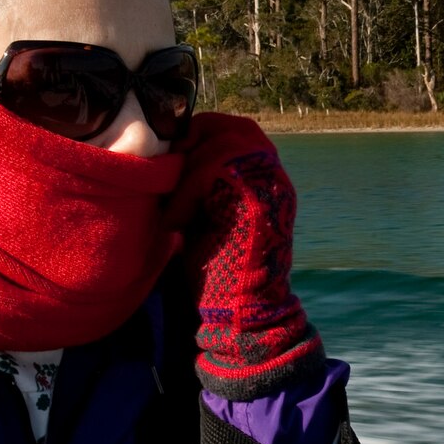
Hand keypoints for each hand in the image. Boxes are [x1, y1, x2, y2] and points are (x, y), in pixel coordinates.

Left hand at [163, 113, 320, 398]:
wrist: (241, 315)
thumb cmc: (217, 272)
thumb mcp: (207, 216)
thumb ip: (201, 185)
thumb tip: (169, 154)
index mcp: (266, 180)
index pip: (240, 129)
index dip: (204, 132)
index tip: (174, 156)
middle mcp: (275, 180)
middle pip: (237, 128)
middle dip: (197, 141)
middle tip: (170, 171)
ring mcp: (272, 191)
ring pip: (225, 145)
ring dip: (189, 172)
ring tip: (173, 207)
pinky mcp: (260, 205)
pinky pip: (215, 172)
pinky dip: (187, 193)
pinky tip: (177, 223)